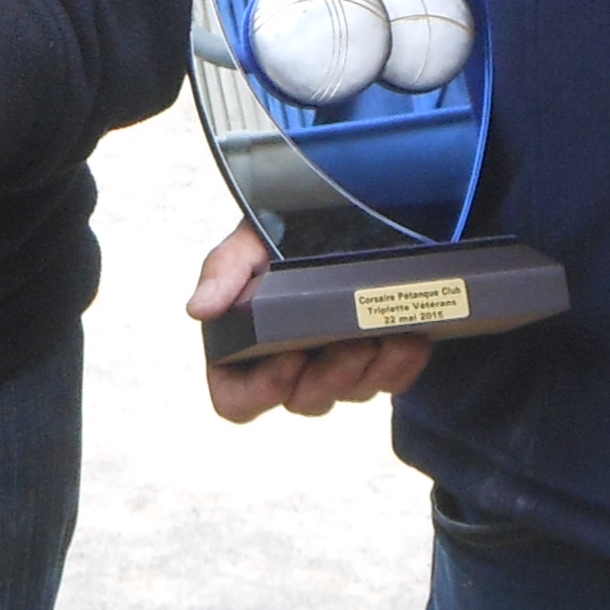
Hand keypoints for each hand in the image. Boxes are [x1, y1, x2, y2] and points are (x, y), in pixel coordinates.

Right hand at [190, 221, 435, 421]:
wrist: (343, 208)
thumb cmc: (285, 230)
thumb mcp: (250, 241)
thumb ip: (222, 271)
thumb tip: (198, 310)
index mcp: (245, 348)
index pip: (237, 400)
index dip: (260, 392)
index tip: (288, 359)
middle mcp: (289, 365)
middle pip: (304, 401)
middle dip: (330, 377)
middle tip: (352, 344)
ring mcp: (335, 365)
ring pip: (350, 393)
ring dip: (369, 370)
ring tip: (387, 337)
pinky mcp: (377, 359)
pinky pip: (390, 382)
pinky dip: (401, 365)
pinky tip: (411, 339)